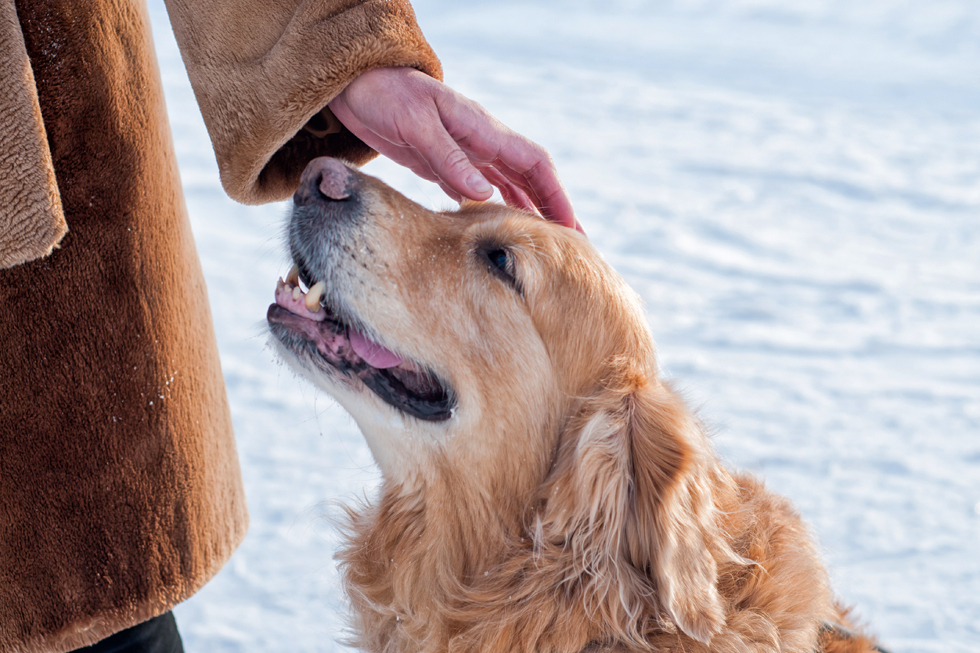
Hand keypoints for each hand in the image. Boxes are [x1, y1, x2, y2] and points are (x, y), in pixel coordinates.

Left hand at [328, 67, 580, 231]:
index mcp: (483, 130)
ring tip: (541, 243)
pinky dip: (494, 209)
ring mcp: (464, 153)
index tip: (570, 226)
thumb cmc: (386, 96)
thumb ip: (450, 160)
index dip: (555, 194)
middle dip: (551, 208)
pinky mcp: (443, 163)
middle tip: (568, 246)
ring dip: (526, 211)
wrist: (356, 84)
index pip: (534, 163)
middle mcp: (481, 142)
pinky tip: (496, 229)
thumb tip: (483, 196)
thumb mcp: (418, 126)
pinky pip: (477, 190)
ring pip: (507, 185)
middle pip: (528, 178)